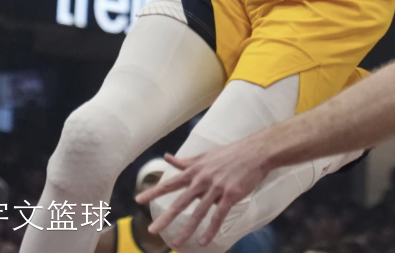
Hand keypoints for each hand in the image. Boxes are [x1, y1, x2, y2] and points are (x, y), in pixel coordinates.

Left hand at [134, 144, 269, 247]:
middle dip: (165, 217)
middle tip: (152, 230)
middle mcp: (202, 180)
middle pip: (180, 201)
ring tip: (177, 243)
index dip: (154, 191)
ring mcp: (216, 188)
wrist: (255, 152)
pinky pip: (218, 216)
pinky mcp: (230, 195)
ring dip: (187, 229)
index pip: (170, 183)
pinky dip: (211, 229)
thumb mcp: (205, 156)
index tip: (139, 200)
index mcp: (195, 170)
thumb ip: (186, 161)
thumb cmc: (230, 153)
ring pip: (198, 212)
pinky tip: (203, 241)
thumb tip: (167, 157)